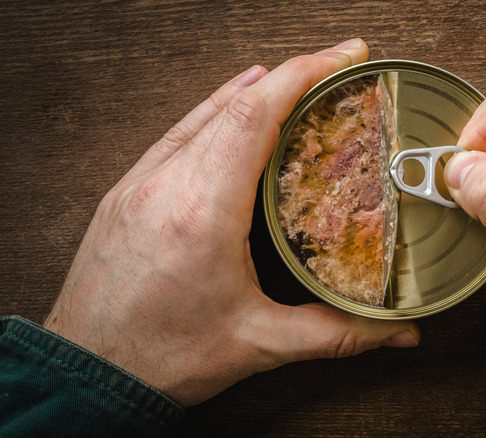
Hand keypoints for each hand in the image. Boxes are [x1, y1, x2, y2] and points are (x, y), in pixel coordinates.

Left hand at [44, 39, 418, 406]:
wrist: (88, 375)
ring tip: (296, 79)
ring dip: (253, 90)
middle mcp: (166, 185)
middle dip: (293, 76)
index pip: (256, 115)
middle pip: (235, 103)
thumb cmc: (161, 357)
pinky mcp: (126, 192)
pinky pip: (176, 133)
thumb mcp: (260, 343)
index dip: (305, 74)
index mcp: (203, 212)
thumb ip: (337, 333)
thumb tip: (397, 330)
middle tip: (338, 68)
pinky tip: (231, 103)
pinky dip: (213, 110)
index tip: (344, 57)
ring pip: (203, 112)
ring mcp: (140, 183)